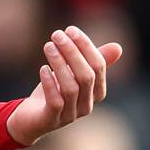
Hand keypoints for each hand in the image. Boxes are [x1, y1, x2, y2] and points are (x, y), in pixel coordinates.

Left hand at [6, 25, 122, 146]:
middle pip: (86, 76)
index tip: (70, 29)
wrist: (30, 118)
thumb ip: (91, 60)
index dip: (86, 46)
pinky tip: (42, 68)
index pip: (98, 66)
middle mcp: (87, 105)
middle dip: (72, 52)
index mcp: (96, 92)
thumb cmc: (55, 91)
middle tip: (57, 35)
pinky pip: (56, 102)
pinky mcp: (51, 120)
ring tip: (48, 46)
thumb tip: (118, 47)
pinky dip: (49, 84)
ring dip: (59, 64)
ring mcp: (70, 115)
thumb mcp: (72, 73)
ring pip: (71, 88)